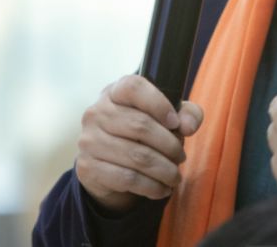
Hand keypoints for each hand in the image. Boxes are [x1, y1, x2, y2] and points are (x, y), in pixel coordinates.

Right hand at [75, 74, 203, 211]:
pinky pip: (127, 179)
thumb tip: (188, 126)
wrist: (108, 162)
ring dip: (164, 170)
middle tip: (181, 157)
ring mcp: (89, 140)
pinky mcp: (88, 167)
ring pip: (137, 156)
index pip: (133, 87)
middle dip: (169, 145)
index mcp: (115, 92)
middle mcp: (96, 112)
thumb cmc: (142, 132)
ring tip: (175, 176)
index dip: (158, 103)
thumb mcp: (165, 116)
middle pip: (140, 126)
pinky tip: (162, 189)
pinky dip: (151, 186)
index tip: (176, 123)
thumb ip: (186, 114)